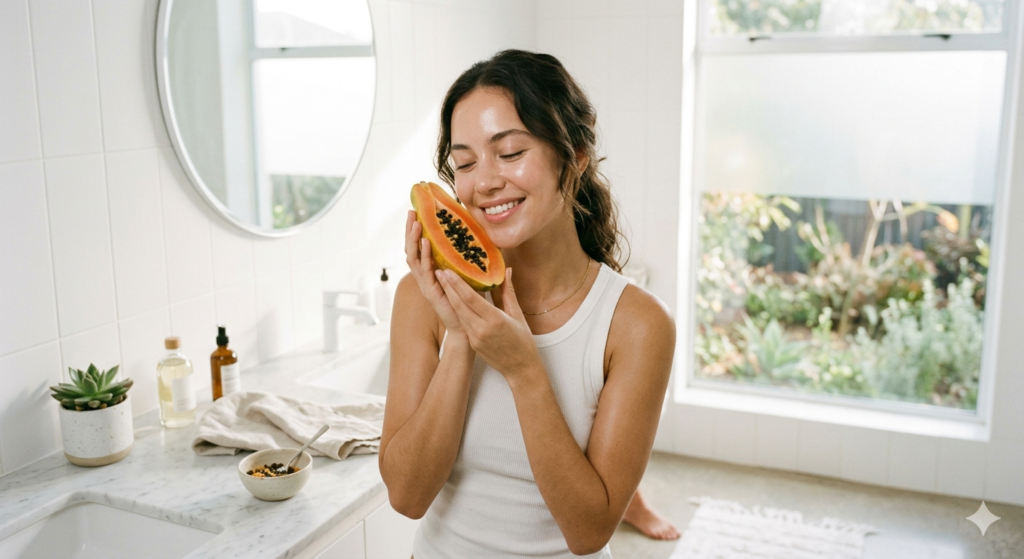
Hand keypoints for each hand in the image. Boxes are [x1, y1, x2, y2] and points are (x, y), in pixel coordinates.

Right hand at [404, 210, 465, 338]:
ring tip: (417, 223)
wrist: (466, 326)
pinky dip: (425, 255)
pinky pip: (425, 271)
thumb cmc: (468, 300)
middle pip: (411, 249)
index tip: (417, 211)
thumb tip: (477, 237)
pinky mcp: (430, 291)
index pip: (419, 246)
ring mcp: (425, 283)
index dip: (416, 230)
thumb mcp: (466, 273)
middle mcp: (424, 275)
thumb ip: (466, 258)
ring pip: (413, 258)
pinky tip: (427, 242)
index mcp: (431, 269)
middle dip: (410, 230)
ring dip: (414, 239)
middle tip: (411, 212)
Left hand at [435, 267, 540, 379]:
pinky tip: (455, 300)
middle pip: (459, 304)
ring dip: (450, 298)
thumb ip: (508, 292)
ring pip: (459, 313)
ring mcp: (475, 338)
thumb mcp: (517, 314)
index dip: (457, 283)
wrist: (520, 368)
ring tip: (444, 283)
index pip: (470, 297)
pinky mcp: (472, 343)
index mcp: (495, 319)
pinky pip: (464, 323)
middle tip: (440, 271)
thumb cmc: (523, 340)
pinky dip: (458, 310)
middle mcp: (481, 329)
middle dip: (448, 287)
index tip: (448, 270)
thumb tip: (508, 271)